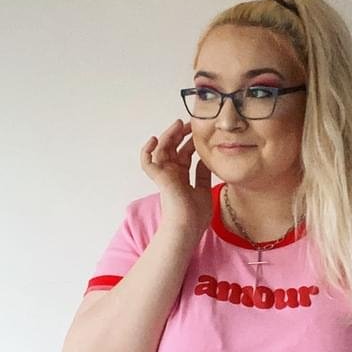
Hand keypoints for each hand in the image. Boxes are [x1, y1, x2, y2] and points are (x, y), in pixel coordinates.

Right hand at [140, 119, 212, 236]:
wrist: (188, 228)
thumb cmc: (195, 217)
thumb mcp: (203, 190)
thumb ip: (202, 174)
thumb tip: (205, 158)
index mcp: (182, 177)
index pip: (184, 154)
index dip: (190, 142)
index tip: (199, 132)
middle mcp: (171, 175)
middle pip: (172, 149)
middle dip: (180, 134)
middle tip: (189, 123)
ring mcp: (164, 176)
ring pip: (161, 150)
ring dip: (168, 136)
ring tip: (178, 124)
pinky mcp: (159, 178)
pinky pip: (147, 162)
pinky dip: (147, 151)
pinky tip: (154, 140)